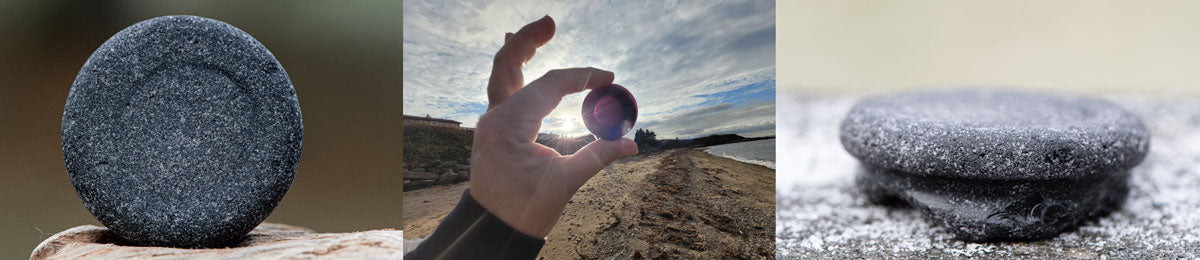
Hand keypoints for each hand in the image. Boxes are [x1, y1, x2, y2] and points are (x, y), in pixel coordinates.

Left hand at [469, 15, 638, 237]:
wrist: (491, 230)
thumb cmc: (525, 209)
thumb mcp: (564, 183)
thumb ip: (597, 157)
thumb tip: (632, 144)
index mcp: (510, 124)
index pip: (549, 85)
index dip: (581, 77)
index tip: (609, 78)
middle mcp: (494, 117)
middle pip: (507, 64)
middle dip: (528, 40)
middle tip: (550, 22)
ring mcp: (490, 122)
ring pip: (500, 74)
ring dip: (517, 51)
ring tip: (535, 31)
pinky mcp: (493, 130)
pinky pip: (501, 91)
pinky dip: (513, 72)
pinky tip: (520, 61)